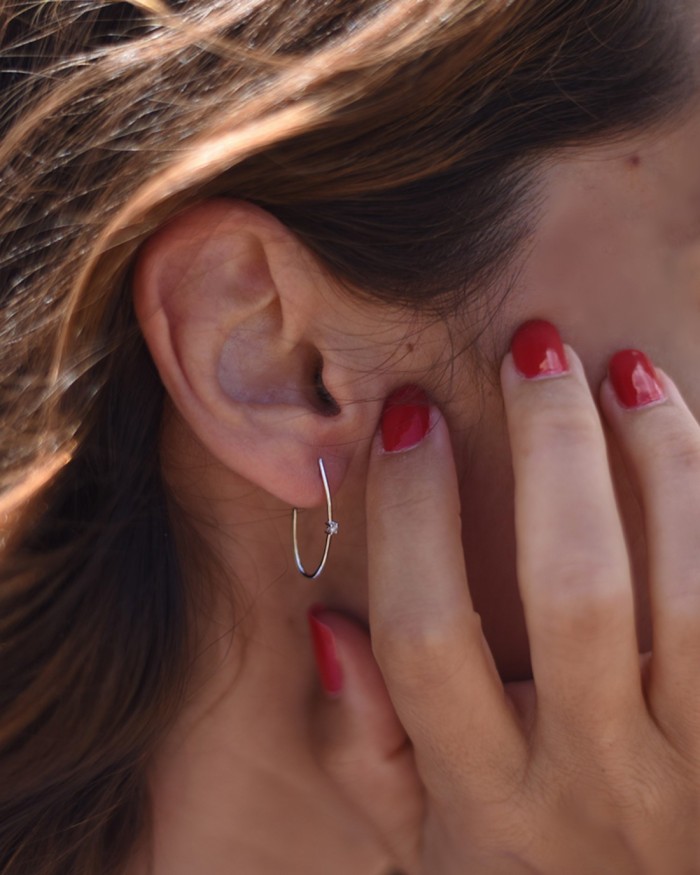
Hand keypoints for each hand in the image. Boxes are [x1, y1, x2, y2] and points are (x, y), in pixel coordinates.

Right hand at [310, 321, 699, 873]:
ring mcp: (694, 769)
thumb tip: (331, 624)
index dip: (413, 511)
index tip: (412, 418)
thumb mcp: (427, 845)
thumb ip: (365, 750)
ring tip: (626, 372)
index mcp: (488, 799)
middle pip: (573, 591)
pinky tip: (688, 442)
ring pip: (691, 591)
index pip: (426, 634)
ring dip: (663, 459)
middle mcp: (595, 783)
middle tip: (534, 350)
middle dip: (553, 449)